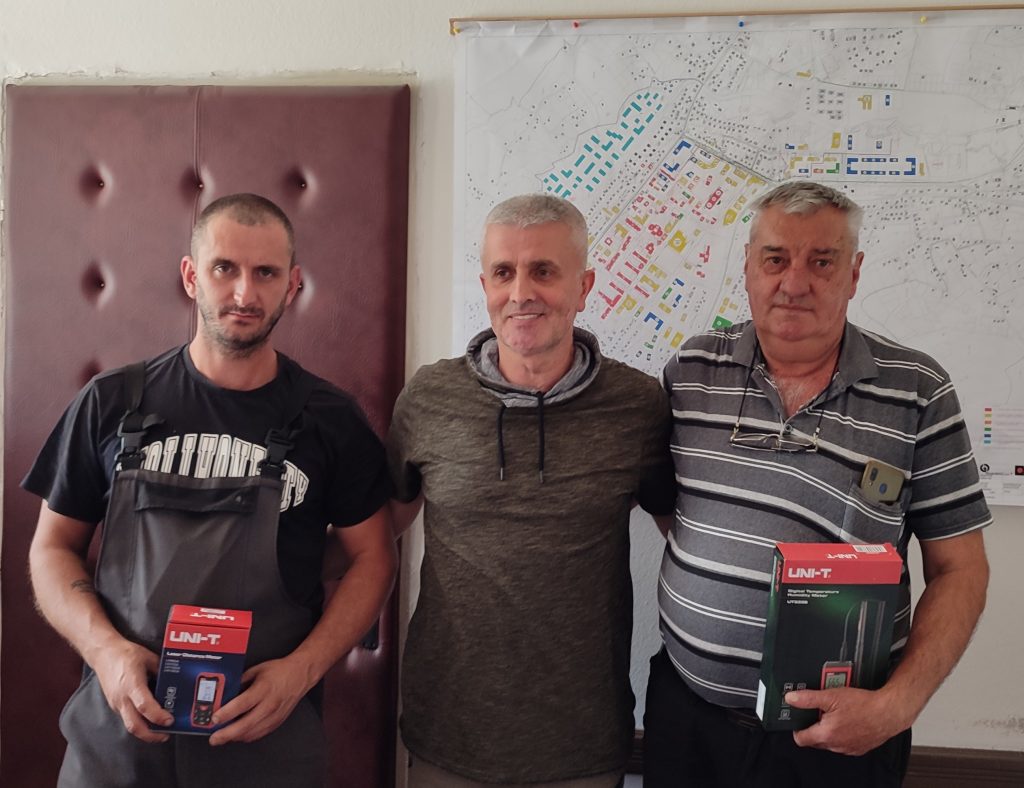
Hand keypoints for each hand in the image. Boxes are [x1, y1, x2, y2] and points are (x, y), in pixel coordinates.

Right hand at [91, 639, 171, 742]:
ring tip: (159, 732)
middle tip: (165, 735)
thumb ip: (161, 671)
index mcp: (132, 684)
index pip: (144, 706)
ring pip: (129, 724)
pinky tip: (148, 721)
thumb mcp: (148, 657)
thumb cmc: (125, 653)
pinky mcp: (114, 704)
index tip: (169, 720)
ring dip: (145, 732)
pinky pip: (127, 718)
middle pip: (134, 725)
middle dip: (150, 735)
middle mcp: (122, 697)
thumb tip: (174, 681)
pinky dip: (138, 723)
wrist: (103, 653)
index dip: (157, 716)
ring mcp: (116, 703)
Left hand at [208, 657, 314, 745]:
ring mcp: (274, 715)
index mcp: (263, 689)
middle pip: (245, 725)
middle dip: (226, 734)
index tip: (214, 718)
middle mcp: (270, 704)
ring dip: (235, 737)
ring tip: (223, 737)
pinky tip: (239, 735)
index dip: (226, 713)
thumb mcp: (257, 670)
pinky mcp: (277, 721)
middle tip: (213, 738)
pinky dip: (247, 736)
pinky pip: (259, 734)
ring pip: (251, 733)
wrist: (301, 674)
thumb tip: (225, 693)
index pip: (242, 705)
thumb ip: (240, 681)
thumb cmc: (280, 670)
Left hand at [785, 687, 907, 755]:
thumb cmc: (863, 705)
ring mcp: (848, 749)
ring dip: (828, 730)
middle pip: (815, 740)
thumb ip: (808, 699)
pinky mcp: (859, 748)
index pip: (801, 739)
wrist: (889, 712)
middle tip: (818, 712)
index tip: (799, 718)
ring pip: (830, 742)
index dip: (797, 728)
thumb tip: (791, 698)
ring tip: (834, 713)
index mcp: (826, 734)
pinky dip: (842, 734)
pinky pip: (843, 743)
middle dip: (813, 727)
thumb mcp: (831, 696)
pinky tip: (847, 720)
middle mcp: (836, 745)